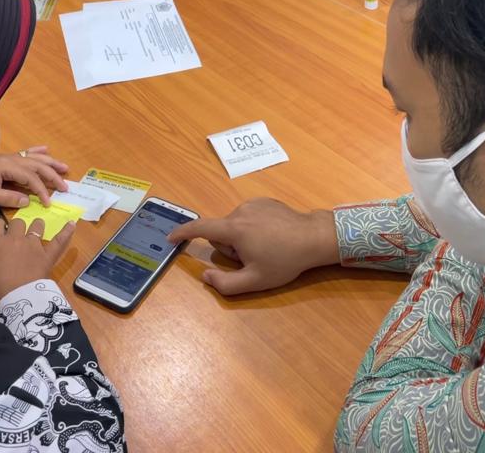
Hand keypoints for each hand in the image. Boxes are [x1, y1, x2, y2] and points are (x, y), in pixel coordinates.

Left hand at [0, 147, 68, 208]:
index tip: (48, 203)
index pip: (31, 179)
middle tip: (65, 187)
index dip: (42, 191)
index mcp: (7, 168)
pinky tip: (46, 149)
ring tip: (64, 168)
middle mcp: (11, 160)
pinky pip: (25, 152)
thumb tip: (28, 201)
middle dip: (53, 176)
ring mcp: (9, 157)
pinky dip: (36, 151)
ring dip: (50, 163)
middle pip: (37, 166)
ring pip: (35, 158)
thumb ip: (8, 199)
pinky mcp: (5, 158)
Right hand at [0, 217, 76, 310]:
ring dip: (36, 227)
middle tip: (16, 239)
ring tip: (36, 231)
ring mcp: (33, 245)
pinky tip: (72, 224)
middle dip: (16, 228)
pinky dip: (66, 232)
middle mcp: (14, 238)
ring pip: (37, 225)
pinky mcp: (47, 255)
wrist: (15, 301)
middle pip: (17, 222)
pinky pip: (59, 240)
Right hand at [167, 198, 338, 295]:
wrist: (314, 237)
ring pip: (234, 224)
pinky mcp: (265, 201)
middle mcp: (240, 211)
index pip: (201, 227)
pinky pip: (248, 216)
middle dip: (229, 246)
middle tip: (251, 258)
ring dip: (241, 237)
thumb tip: (204, 276)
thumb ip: (225, 284)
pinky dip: (252, 227)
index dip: (183, 233)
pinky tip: (272, 236)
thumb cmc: (284, 260)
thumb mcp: (255, 281)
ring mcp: (253, 204)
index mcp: (234, 228)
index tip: (171, 237)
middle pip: (221, 231)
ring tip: (265, 247)